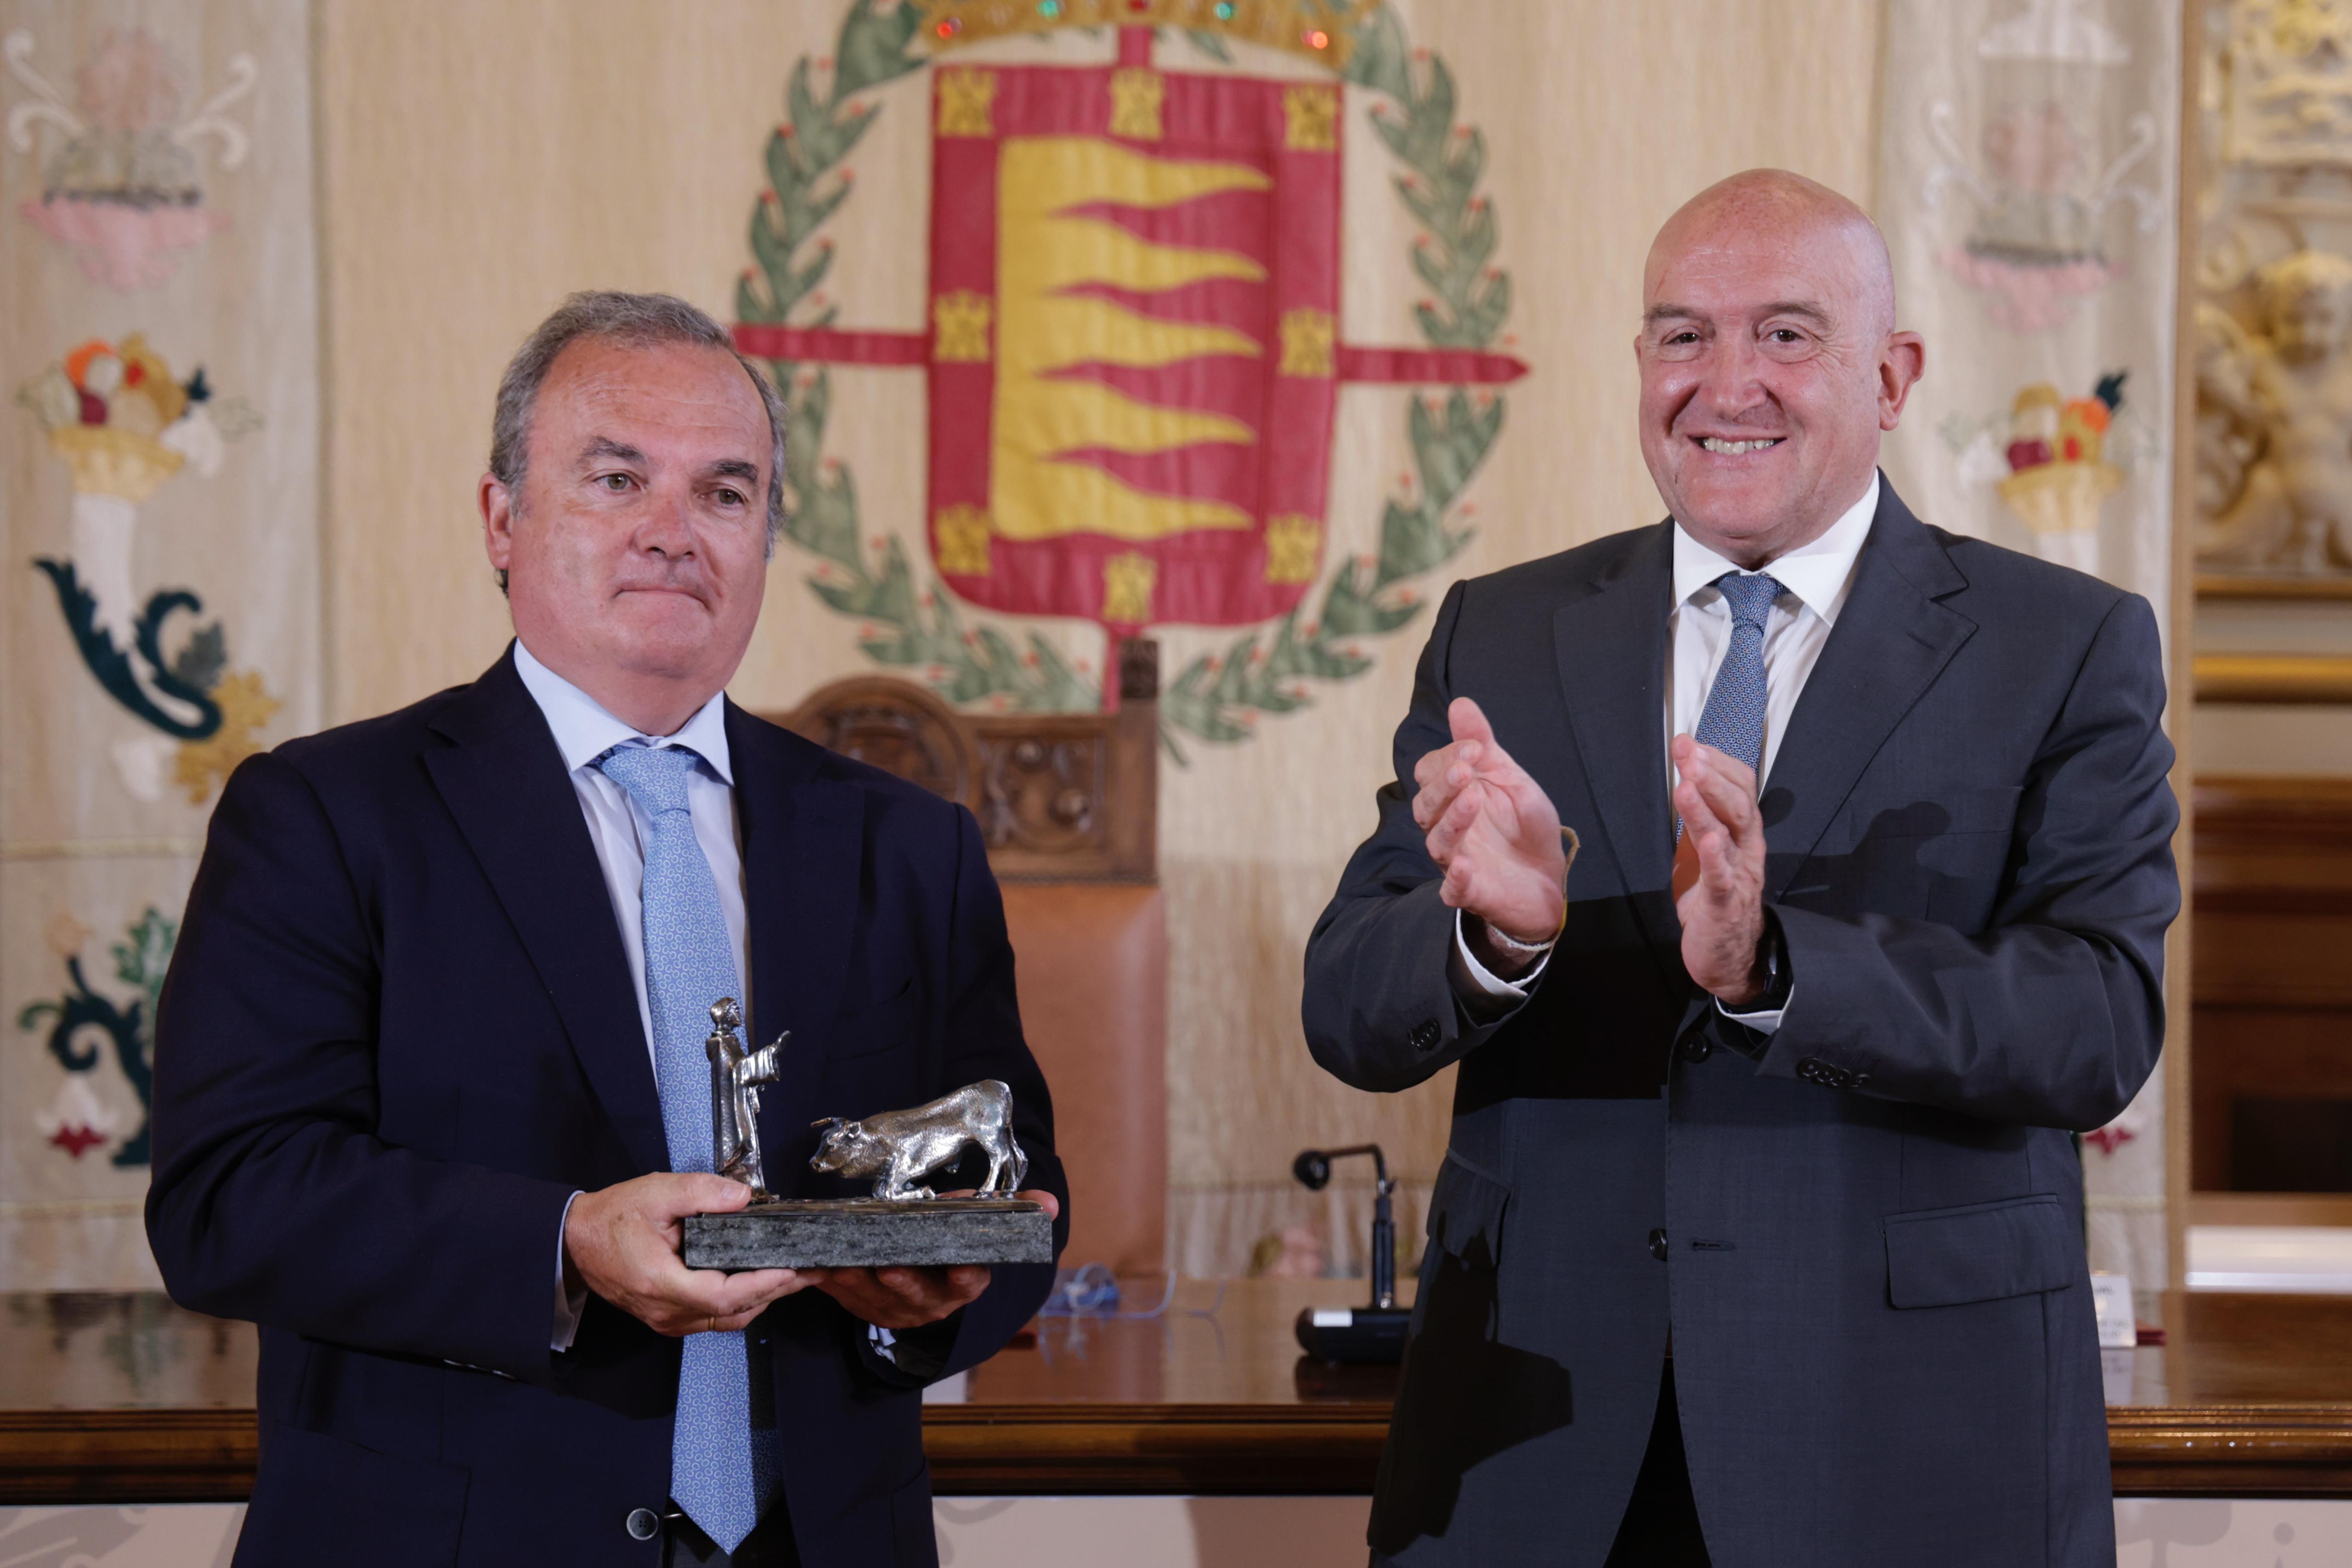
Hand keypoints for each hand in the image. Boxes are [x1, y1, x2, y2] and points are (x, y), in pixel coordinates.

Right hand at [562, 1173, 811, 1336]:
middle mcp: (667, 1312)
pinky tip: (759, 1282)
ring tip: (795, 1275)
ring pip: (726, 1320)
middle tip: (814, 1271)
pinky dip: (741, 1303)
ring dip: (762, 1299)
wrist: (575, 1242)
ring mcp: (667, 1320)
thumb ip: (702, 1192)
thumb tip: (744, 1197)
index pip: (725, 1295)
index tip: (795, 1269)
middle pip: (734, 1312)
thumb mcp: (656, 1192)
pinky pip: (713, 1318)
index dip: (764, 1284)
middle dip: (778, 1291)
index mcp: (663, 1283)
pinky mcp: (667, 1318)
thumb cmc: (613, 1218)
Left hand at [807, 1190, 1060, 1330]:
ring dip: (856, 1281)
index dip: (964, 1275)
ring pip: (875, 1298)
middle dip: (902, 1282)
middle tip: (887, 1265)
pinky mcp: (865, 1310)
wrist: (922, 1271)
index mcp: (964, 1281)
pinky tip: (813, 1265)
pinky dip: (828, 1282)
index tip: (960, 1265)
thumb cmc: (949, 1239)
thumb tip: (1050, 1205)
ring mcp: (898, 1311)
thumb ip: (1014, 1211)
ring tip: (840, 1260)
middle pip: (918, 1295)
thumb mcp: (977, 1221)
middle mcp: (933, 1303)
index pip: (970, 1282)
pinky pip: (844, 1298)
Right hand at [1412, 697, 1571, 973]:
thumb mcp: (1510, 778)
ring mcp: (1456, 861)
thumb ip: (1483, 746)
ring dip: (1451, 821)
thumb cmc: (1523, 825)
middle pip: (1425, 806)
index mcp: (1452, 796)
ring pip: (1437, 843)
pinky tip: (1465, 866)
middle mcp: (1446, 827)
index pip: (1431, 772)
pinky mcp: (1471, 893)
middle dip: (1443, 786)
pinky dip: (1456, 879)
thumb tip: (1460, 703)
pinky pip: (1453, 891)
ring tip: (1473, 801)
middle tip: (1466, 771)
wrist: (1550, 875)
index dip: (1448, 757)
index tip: (1475, 747)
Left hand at [1671, 735, 1769, 1003]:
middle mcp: (1746, 849)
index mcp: (1742, 834)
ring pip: (1730, 834)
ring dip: (1709, 805)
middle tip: (1688, 749)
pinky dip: (1716, 857)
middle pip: (1738, 803)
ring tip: (1689, 779)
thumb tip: (1687, 779)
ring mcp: (1739, 876)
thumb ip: (1701, 817)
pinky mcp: (1726, 905)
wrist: (1731, 957)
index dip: (1718, 762)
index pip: (1740, 788)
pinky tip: (1707, 839)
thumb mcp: (1707, 851)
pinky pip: (1723, 878)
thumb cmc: (1715, 898)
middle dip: (1712, 773)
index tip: (1690, 740)